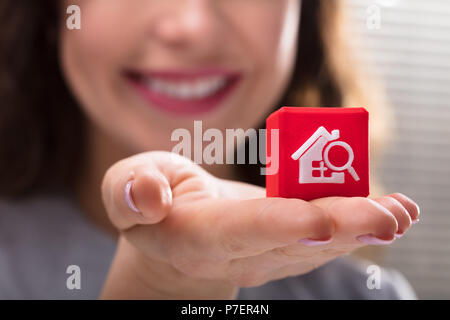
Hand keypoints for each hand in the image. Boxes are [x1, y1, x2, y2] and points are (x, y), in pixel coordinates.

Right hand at [100, 151, 418, 298]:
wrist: (176, 234)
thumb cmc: (152, 204)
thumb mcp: (122, 189)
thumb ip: (128, 193)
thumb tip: (150, 197)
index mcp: (194, 235)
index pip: (237, 232)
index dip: (275, 225)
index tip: (318, 219)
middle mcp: (236, 252)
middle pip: (291, 240)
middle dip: (340, 227)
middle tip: (387, 216)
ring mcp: (265, 253)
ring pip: (316, 243)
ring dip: (362, 229)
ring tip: (401, 213)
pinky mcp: (286, 245)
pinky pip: (324, 239)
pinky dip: (360, 227)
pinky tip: (393, 214)